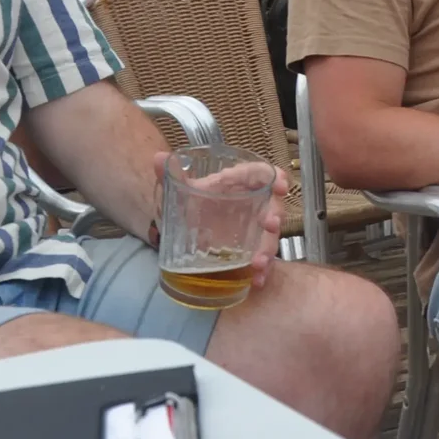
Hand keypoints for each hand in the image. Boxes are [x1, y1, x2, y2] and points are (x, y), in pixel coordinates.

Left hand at [143, 159, 288, 288]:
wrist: (192, 229)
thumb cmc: (195, 203)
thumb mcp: (184, 191)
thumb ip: (173, 175)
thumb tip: (158, 157)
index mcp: (240, 183)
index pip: (264, 174)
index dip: (277, 178)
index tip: (281, 187)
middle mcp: (253, 204)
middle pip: (273, 206)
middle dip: (275, 216)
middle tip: (270, 225)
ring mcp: (254, 228)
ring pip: (270, 236)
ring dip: (268, 249)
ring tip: (258, 263)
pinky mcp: (252, 249)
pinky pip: (263, 258)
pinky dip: (263, 271)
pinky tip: (257, 280)